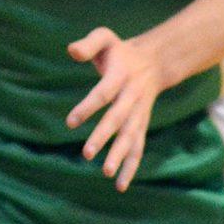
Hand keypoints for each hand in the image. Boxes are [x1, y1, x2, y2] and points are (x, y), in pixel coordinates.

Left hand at [65, 27, 171, 190]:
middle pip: (117, 119)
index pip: (103, 94)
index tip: (70, 123)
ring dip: (120, 156)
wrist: (154, 61)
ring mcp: (139, 113)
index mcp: (120, 76)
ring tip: (106, 174)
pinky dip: (131, 166)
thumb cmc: (119, 51)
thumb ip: (88, 44)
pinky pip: (137, 148)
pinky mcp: (141, 125)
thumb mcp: (105, 38)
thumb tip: (71, 50)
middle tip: (86, 154)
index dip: (87, 108)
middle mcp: (132, 97)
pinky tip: (121, 185)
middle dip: (103, 137)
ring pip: (130, 137)